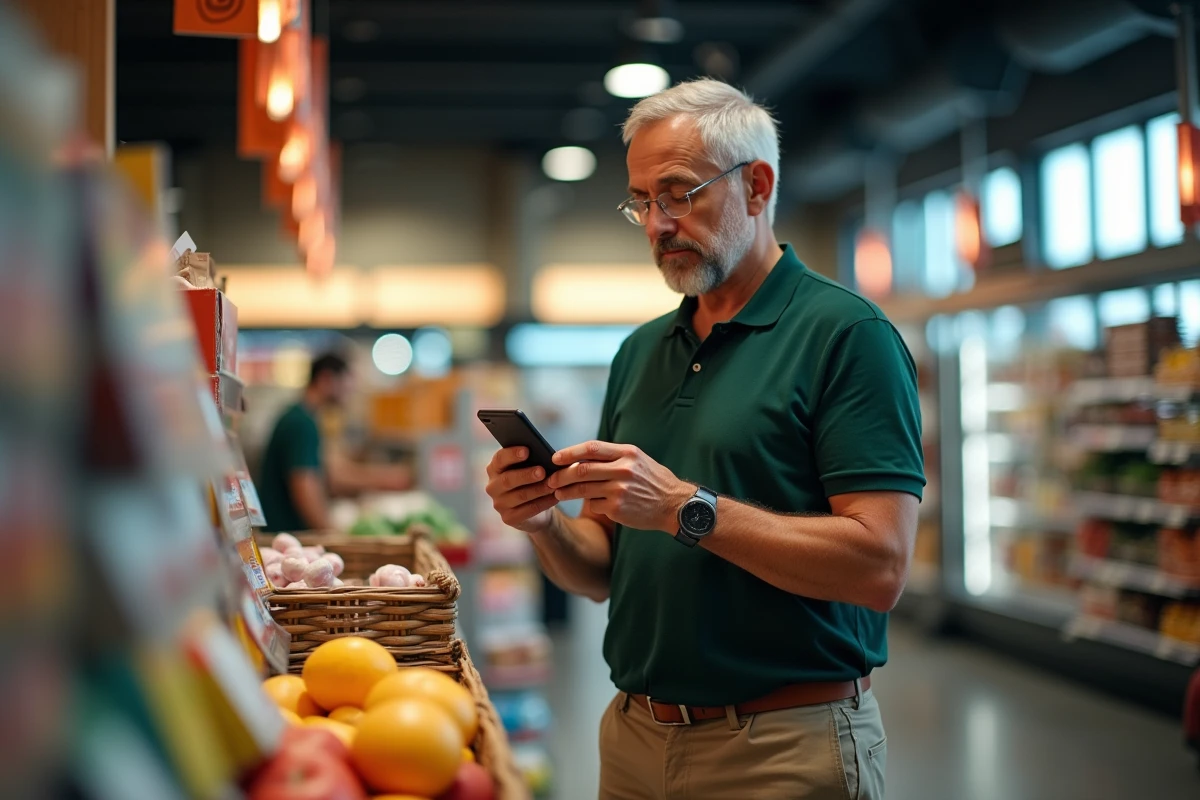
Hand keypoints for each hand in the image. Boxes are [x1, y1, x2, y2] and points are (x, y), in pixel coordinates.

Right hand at [485, 447, 558, 533]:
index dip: (512, 454)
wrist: (537, 505)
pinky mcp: (508, 518)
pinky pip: (527, 510)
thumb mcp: (530, 467)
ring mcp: (499, 504)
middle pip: (507, 479)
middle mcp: (493, 486)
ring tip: (553, 484)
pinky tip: (555, 497)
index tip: (527, 450)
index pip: (499, 459)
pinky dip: (543, 503)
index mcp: (495, 468)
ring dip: (538, 490)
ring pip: (520, 496)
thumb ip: (531, 460)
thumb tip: (544, 455)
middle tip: (542, 471)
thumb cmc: (532, 480)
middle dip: (526, 475)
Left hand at [547, 441, 691, 532]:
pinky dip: (589, 504)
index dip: (570, 452)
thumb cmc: (652, 481)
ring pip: (583, 489)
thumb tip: (580, 457)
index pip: (592, 448)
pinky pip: (594, 505)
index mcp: (628, 453)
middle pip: (582, 470)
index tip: (555, 457)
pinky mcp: (618, 509)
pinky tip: (590, 504)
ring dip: (566, 491)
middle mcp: (624, 470)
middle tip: (550, 479)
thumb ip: (613, 457)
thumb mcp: (638, 460)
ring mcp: (620, 490)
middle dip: (561, 475)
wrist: (675, 505)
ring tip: (558, 492)